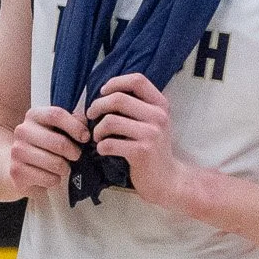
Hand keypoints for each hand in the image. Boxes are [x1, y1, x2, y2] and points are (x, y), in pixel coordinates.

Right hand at [8, 106, 90, 197]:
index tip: (85, 137)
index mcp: (34, 116)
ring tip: (61, 166)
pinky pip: (49, 178)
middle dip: (74, 152)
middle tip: (75, 156)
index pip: (56, 115)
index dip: (75, 127)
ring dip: (65, 168)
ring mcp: (17, 151)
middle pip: (59, 143)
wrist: (19, 165)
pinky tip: (49, 175)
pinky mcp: (17, 171)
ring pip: (55, 163)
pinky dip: (55, 180)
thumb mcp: (58, 129)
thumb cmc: (46, 146)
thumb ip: (74, 122)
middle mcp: (22, 131)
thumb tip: (84, 121)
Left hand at [87, 74, 186, 206]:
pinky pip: (109, 143)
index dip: (115, 82)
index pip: (137, 80)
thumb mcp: (153, 122)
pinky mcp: (141, 151)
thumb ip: (137, 106)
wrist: (167, 178)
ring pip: (110, 121)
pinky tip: (105, 150)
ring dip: (97, 130)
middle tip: (91, 116)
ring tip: (98, 137)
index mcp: (161, 105)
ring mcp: (151, 134)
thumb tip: (104, 93)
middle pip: (117, 99)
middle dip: (97, 107)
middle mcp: (159, 117)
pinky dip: (101, 147)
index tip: (103, 93)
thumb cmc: (153, 149)